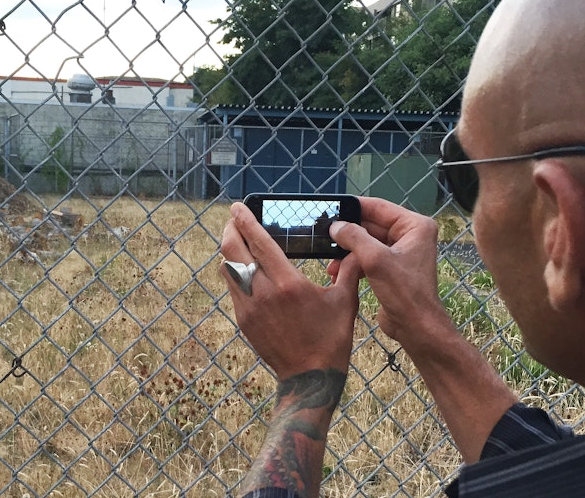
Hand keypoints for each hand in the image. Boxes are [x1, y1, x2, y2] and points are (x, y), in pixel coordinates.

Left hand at [220, 202, 361, 379]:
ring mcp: (249, 308)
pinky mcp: (244, 321)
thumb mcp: (345, 302)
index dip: (246, 221)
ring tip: (237, 240)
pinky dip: (235, 272)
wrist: (309, 378)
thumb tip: (356, 247)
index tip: (238, 207)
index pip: (259, 243)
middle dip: (231, 230)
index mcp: (288, 284)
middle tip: (234, 219)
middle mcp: (263, 293)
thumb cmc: (330, 339)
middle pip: (233, 251)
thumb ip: (350, 270)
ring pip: (228, 269)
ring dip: (231, 251)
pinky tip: (245, 268)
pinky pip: (233, 288)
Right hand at [328, 197, 445, 342]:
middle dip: (348, 233)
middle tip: (325, 236)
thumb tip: (335, 226)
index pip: (379, 207)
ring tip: (331, 261)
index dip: (354, 207)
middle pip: (371, 225)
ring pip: (367, 242)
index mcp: (414, 226)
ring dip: (348, 251)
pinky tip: (337, 271)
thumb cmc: (404, 292)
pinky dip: (353, 263)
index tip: (332, 208)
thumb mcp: (375, 259)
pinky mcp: (391, 268)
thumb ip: (354, 237)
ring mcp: (400, 252)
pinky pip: (368, 257)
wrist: (416, 327)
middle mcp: (410, 235)